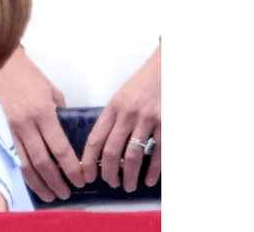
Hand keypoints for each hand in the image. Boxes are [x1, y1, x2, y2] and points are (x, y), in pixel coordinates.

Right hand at [0, 47, 84, 201]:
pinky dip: (23, 172)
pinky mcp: (1, 130)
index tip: (80, 179)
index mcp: (43, 112)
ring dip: (39, 183)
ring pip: (25, 164)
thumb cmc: (27, 74)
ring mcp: (11, 128)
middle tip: (68, 193)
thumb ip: (59, 111)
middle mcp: (26, 123)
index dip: (71, 167)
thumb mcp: (51, 90)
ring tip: (50, 195)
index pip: (59, 148)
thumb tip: (65, 131)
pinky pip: (14, 156)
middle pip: (42, 161)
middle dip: (57, 181)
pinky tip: (31, 182)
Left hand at [81, 43, 160, 190]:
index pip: (95, 139)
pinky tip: (148, 180)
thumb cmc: (143, 85)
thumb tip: (101, 147)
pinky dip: (153, 170)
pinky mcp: (167, 124)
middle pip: (111, 150)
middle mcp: (128, 114)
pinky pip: (158, 153)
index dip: (88, 160)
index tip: (86, 174)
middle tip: (110, 183)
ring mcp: (148, 120)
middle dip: (108, 172)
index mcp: (113, 108)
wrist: (167, 68)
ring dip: (129, 175)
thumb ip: (112, 119)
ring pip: (133, 155)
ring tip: (128, 185)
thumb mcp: (121, 98)